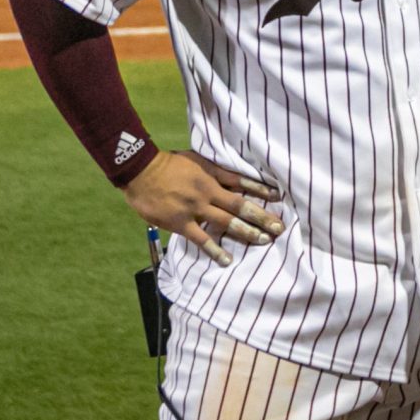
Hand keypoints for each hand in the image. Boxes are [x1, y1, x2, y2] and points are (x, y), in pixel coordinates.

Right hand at [122, 151, 284, 264]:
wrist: (141, 171)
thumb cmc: (167, 163)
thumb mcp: (194, 159)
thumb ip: (212, 170)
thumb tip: (231, 178)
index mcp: (211, 175)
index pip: (241, 182)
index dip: (260, 190)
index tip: (277, 196)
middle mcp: (207, 192)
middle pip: (240, 205)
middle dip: (261, 217)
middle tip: (279, 227)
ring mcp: (195, 209)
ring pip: (226, 223)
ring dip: (246, 233)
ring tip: (263, 241)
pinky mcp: (181, 223)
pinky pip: (202, 239)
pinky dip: (215, 250)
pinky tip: (227, 259)